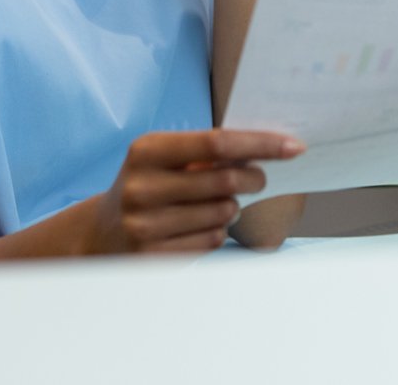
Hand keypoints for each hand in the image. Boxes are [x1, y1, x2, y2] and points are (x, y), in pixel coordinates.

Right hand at [80, 128, 304, 254]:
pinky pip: (212, 240)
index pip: (216, 143)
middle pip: (225, 181)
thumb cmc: (148, 183)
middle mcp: (143, 187)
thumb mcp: (163, 158)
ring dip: (233, 207)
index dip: (260, 143)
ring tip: (218, 203)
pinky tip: (202, 224)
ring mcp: (146, 225)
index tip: (294, 146)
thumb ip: (205, 151)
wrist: (103, 233)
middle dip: (254, 179)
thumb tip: (267, 147)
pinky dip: (219, 230)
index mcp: (147, 151)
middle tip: (259, 179)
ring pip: (223, 214)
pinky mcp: (155, 255)